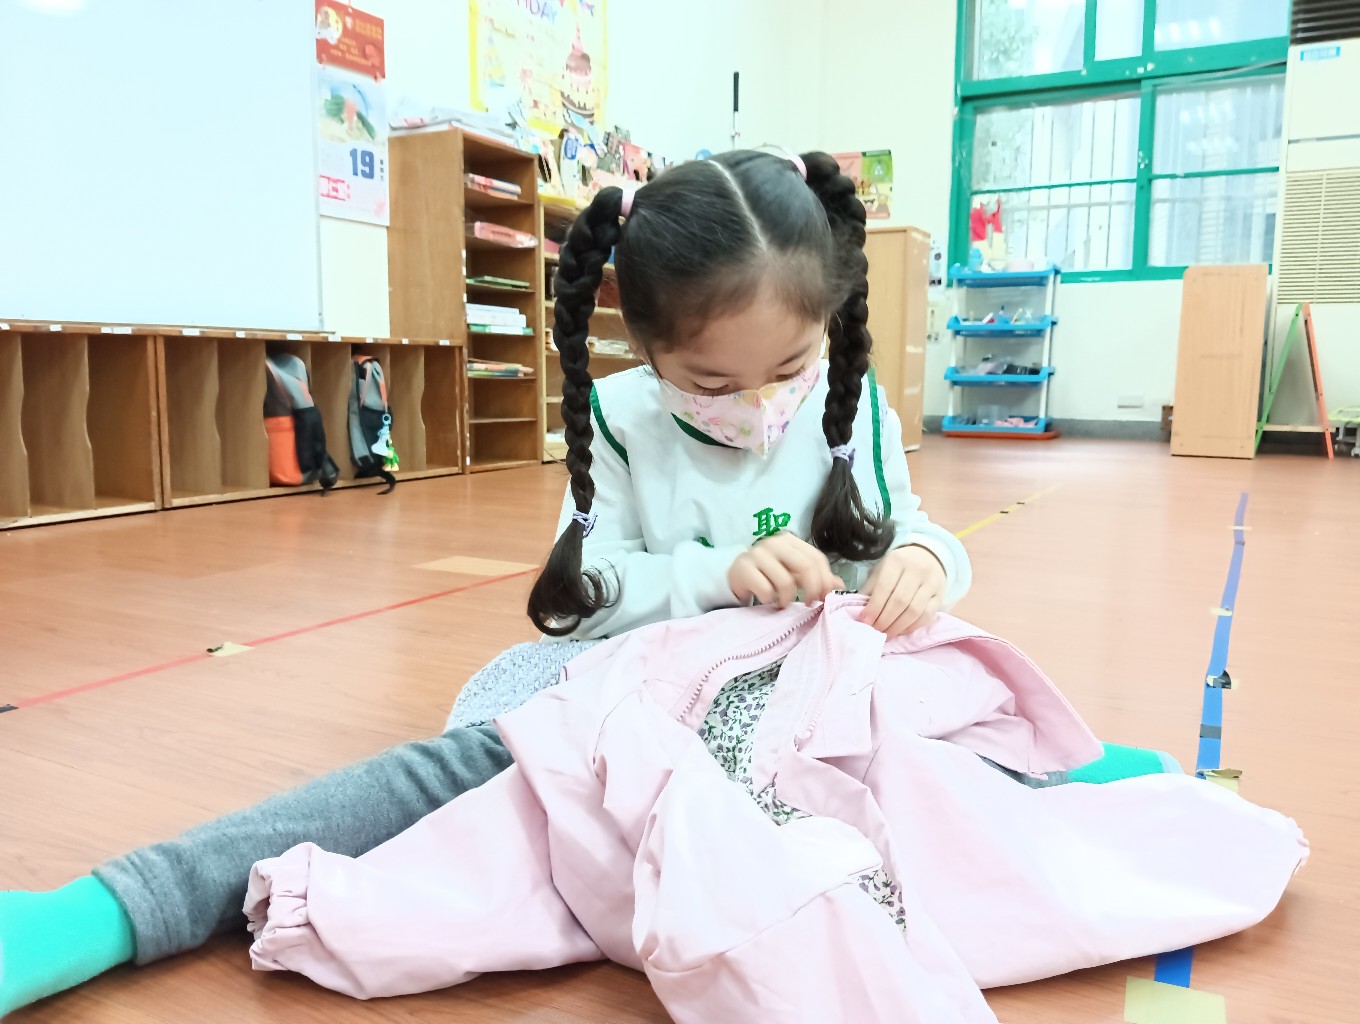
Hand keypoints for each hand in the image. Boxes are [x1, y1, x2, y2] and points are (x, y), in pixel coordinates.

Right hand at [728, 534, 844, 608]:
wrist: (737, 575)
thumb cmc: (769, 575)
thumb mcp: (794, 574)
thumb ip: (817, 578)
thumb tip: (840, 586)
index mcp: (790, 541)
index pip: (817, 558)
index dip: (825, 580)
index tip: (824, 597)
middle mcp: (775, 543)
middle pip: (805, 566)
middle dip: (812, 590)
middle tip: (808, 604)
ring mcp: (757, 553)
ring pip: (786, 581)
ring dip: (787, 599)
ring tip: (782, 603)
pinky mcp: (743, 567)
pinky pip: (766, 590)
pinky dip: (769, 600)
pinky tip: (766, 599)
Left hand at [860, 545, 946, 637]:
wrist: (928, 557)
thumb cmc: (899, 566)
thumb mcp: (882, 569)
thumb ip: (871, 588)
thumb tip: (862, 614)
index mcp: (897, 560)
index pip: (884, 587)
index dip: (874, 607)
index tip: (865, 621)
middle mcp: (917, 570)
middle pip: (900, 601)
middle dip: (885, 620)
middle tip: (876, 631)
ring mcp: (932, 582)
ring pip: (914, 610)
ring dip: (898, 626)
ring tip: (887, 634)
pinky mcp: (940, 595)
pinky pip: (927, 615)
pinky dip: (913, 626)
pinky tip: (902, 630)